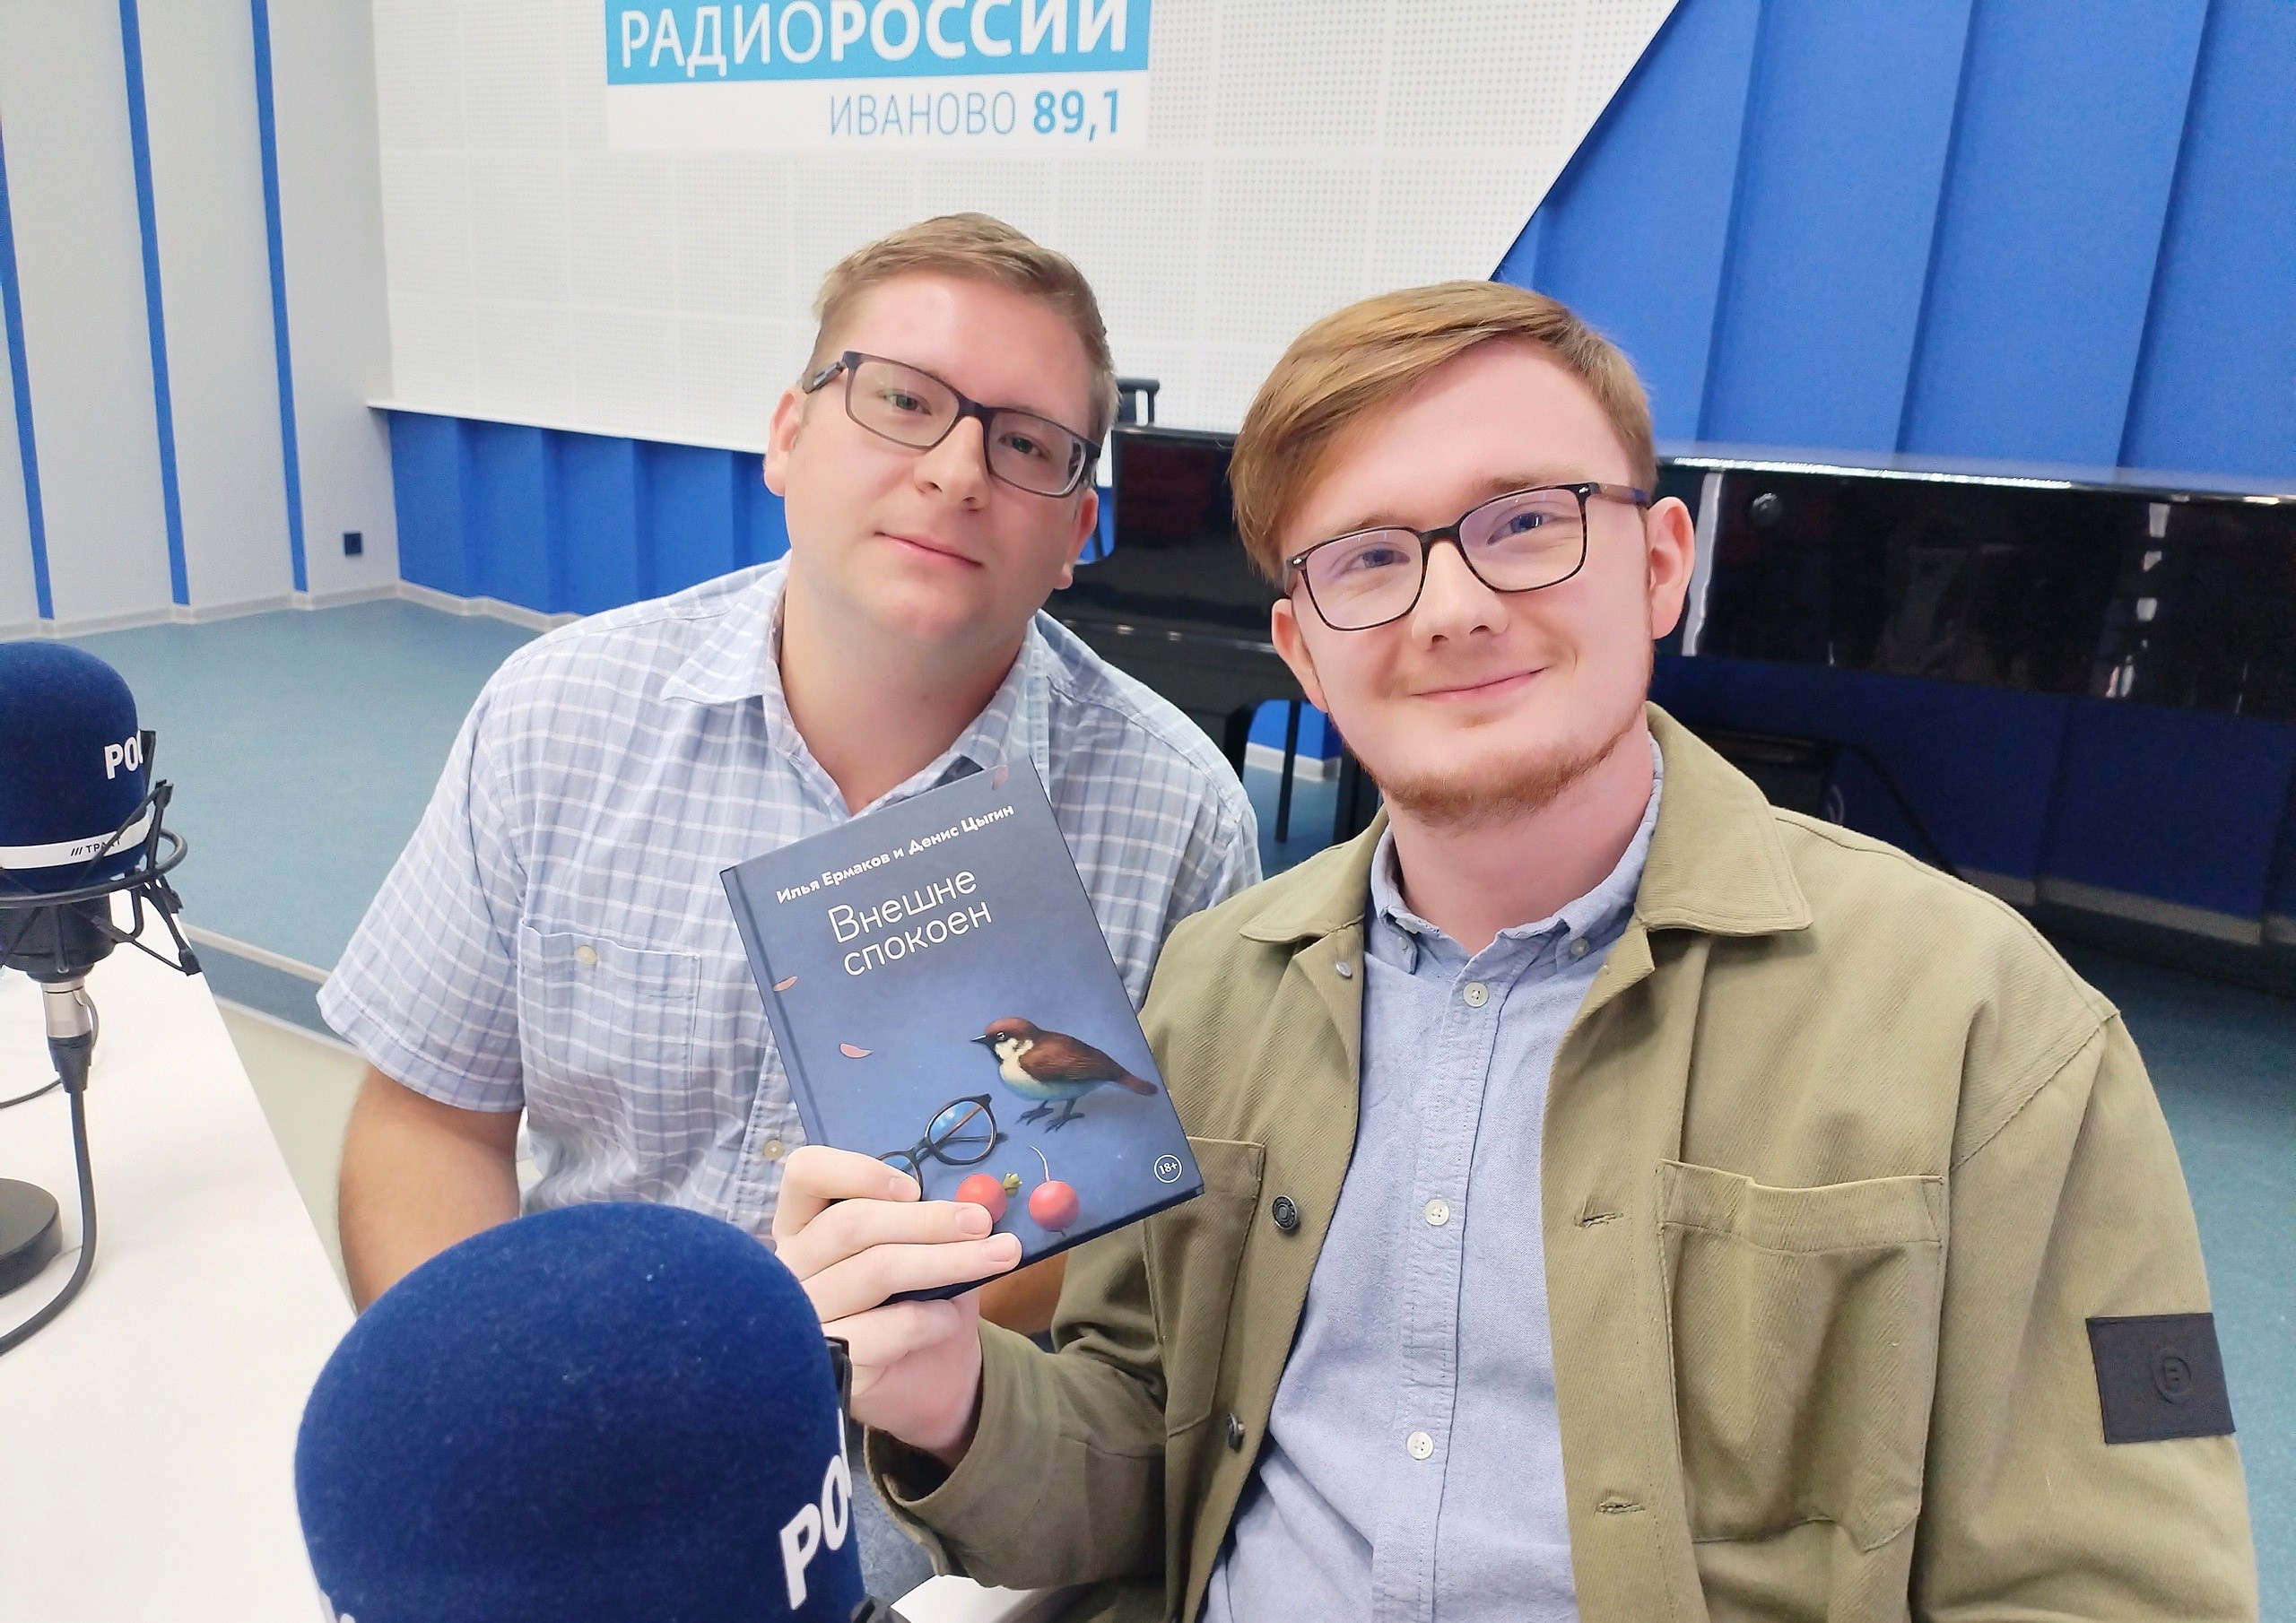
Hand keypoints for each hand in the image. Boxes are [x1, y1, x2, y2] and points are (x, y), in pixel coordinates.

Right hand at [772, 1145, 1022, 1462]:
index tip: (913, 1188)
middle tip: (981, 1221)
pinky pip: (890, 1326)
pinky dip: (933, 1318)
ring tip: (998, 1255)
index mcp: (806, 1226)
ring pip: (876, 1271)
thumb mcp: (927, 1248)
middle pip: (851, 1225)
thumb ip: (930, 1220)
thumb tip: (968, 1202)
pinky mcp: (832, 1361)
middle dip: (926, 1219)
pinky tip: (949, 1321)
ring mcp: (805, 1317)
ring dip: (947, 1259)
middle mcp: (793, 1267)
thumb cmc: (921, 1300)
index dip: (855, 1172)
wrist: (930, 1378)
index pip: (805, 1175)